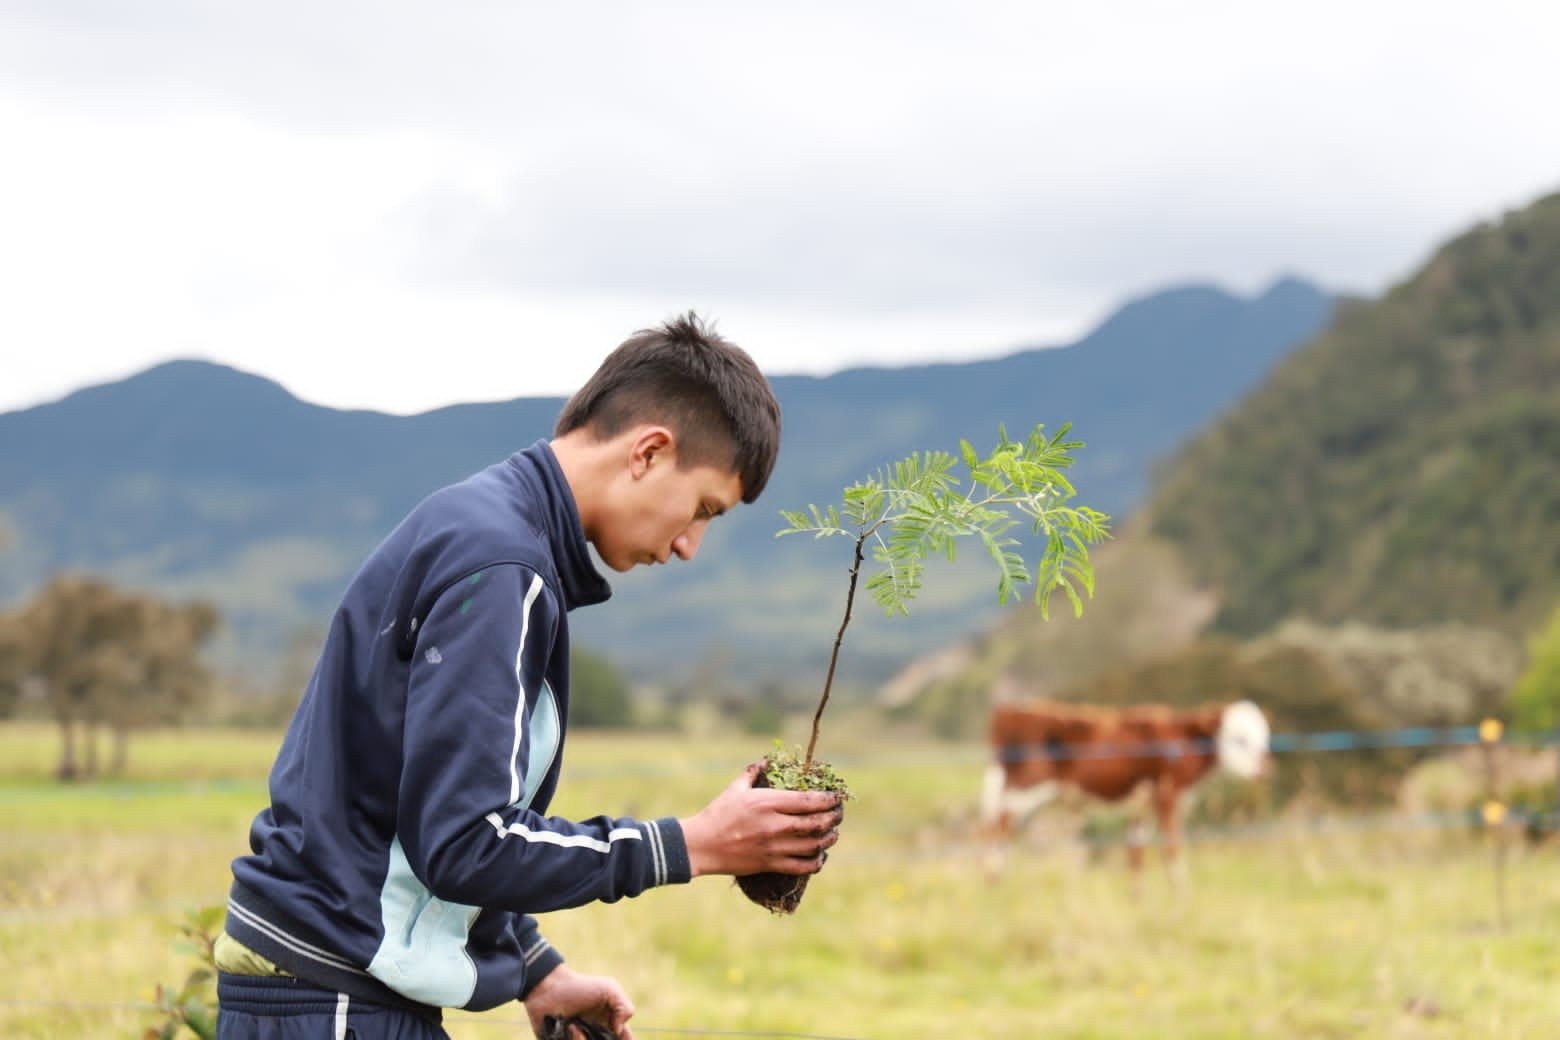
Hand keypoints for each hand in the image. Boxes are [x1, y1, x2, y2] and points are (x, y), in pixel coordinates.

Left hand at [524, 964, 634, 1039]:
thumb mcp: (609, 989)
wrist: (549, 989)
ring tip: (575, 1027)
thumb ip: (624, 1007)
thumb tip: (619, 1030)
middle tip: (596, 1033)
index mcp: (610, 1025)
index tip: (616, 1034)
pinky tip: (569, 1028)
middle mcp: (596, 1036)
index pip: (624, 1039)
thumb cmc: (579, 987)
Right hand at [679, 761, 845, 876]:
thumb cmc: (717, 813)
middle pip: (816, 823)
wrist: (701, 845)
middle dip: (834, 818)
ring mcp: (774, 847)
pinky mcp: (770, 864)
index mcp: (767, 803)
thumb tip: (766, 760)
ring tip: (834, 834)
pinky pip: (801, 866)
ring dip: (829, 839)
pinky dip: (815, 862)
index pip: (807, 800)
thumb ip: (753, 772)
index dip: (827, 799)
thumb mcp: (735, 788)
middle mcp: (774, 825)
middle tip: (839, 814)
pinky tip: (820, 856)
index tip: (836, 797)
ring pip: (813, 845)